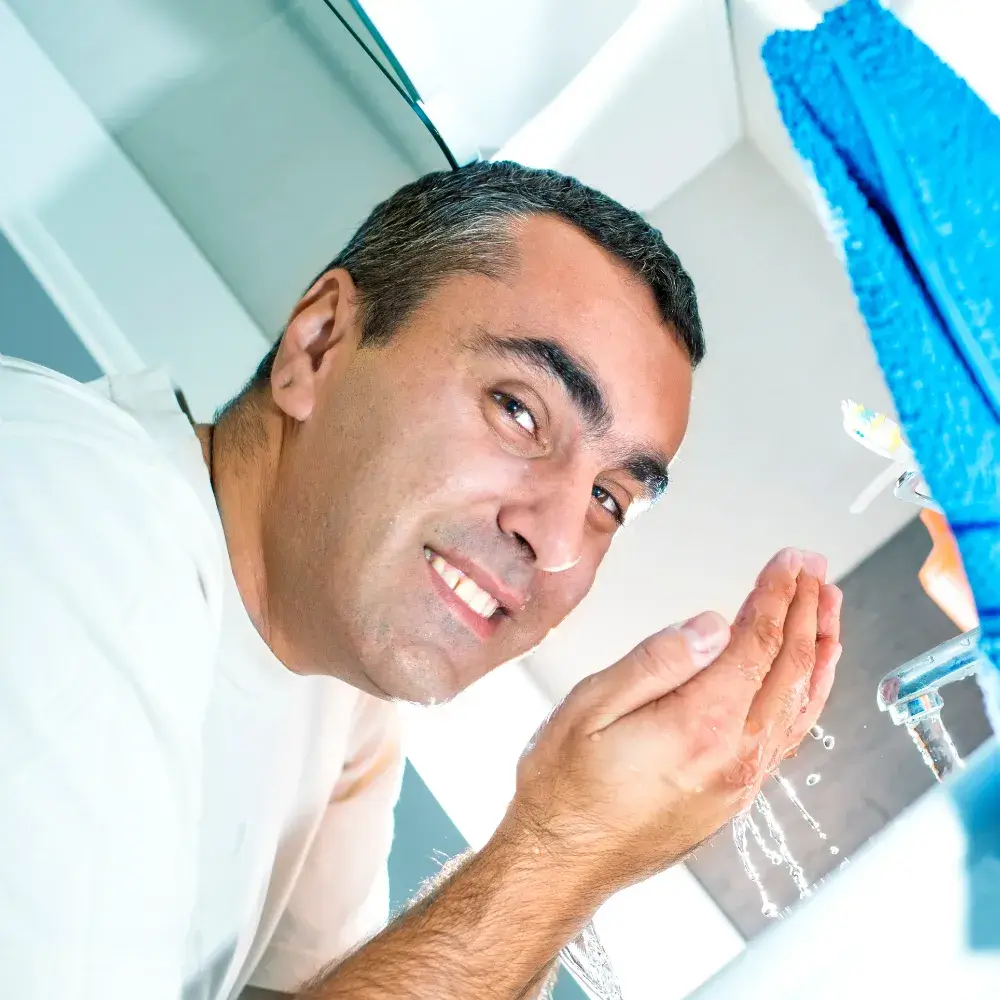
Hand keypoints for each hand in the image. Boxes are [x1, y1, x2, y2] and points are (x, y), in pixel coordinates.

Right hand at [505, 547, 841, 899]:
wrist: (562, 862)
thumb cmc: (563, 786)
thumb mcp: (587, 709)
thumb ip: (655, 663)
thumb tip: (712, 626)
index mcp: (698, 726)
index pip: (756, 644)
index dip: (777, 595)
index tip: (789, 559)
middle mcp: (734, 756)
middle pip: (789, 669)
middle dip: (805, 610)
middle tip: (814, 567)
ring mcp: (740, 780)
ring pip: (801, 703)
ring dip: (818, 648)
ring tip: (828, 606)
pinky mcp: (735, 794)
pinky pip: (790, 734)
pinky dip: (809, 694)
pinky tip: (809, 675)